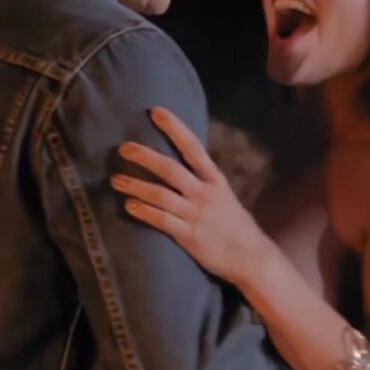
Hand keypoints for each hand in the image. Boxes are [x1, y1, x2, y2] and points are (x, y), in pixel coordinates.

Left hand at [111, 107, 273, 284]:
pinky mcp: (189, 236)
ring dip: (136, 186)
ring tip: (116, 180)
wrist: (253, 258)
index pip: (193, 147)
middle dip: (146, 156)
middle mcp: (205, 193)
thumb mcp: (226, 198)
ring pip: (161, 195)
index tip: (156, 111)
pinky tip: (129, 206)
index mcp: (215, 181)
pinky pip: (162, 220)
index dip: (174, 128)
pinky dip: (144, 212)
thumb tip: (185, 172)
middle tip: (124, 147)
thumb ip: (206, 185)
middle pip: (171, 169)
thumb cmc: (237, 228)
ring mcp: (196, 214)